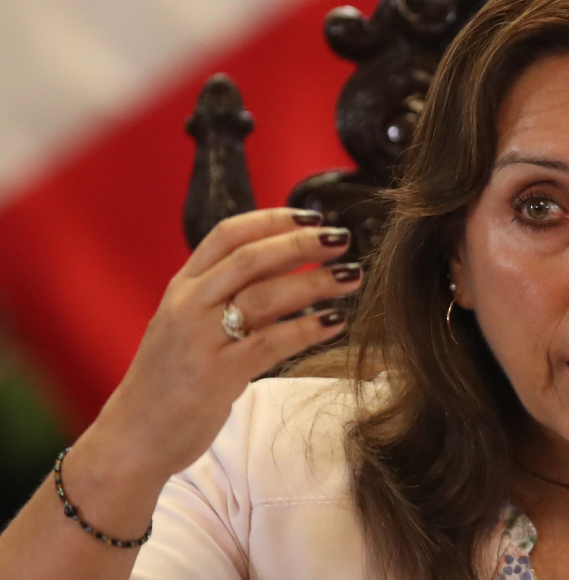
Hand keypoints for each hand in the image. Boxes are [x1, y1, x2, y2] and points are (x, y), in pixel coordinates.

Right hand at [90, 208, 359, 479]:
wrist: (133, 437)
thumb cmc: (172, 380)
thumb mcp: (189, 325)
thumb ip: (228, 295)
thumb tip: (288, 263)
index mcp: (182, 287)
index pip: (227, 235)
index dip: (272, 220)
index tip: (312, 216)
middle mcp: (187, 305)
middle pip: (250, 258)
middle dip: (301, 244)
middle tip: (342, 238)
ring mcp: (199, 339)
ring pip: (264, 297)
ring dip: (314, 283)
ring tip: (351, 277)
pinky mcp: (215, 375)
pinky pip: (270, 343)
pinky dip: (307, 329)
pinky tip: (336, 322)